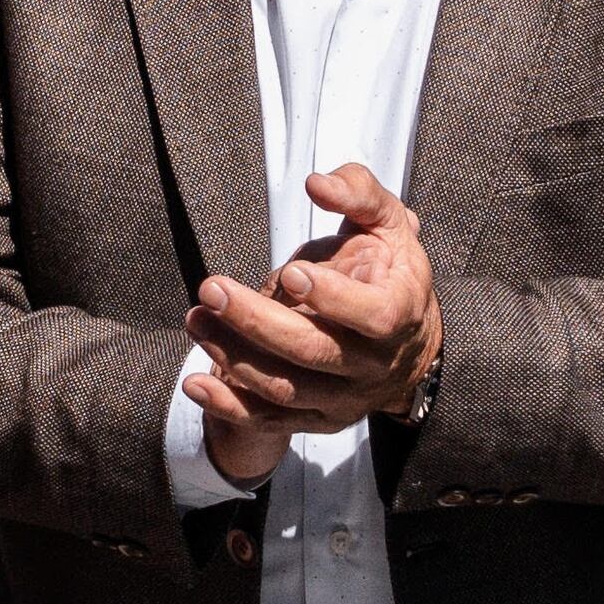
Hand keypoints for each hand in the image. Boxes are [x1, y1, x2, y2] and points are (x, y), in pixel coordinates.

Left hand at [184, 164, 441, 486]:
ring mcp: (343, 399)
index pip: (372, 316)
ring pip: (285, 387)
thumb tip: (316, 183)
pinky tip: (193, 383)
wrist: (410, 348)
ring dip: (234, 356)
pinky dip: (228, 407)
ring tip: (196, 318)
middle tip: (211, 288)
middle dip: (257, 322)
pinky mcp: (316, 420)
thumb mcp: (390, 224)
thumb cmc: (390, 272)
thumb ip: (359, 193)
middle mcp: (372, 365)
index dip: (334, 299)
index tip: (293, 272)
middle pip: (313, 351)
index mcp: (398, 314)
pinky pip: (269, 420)